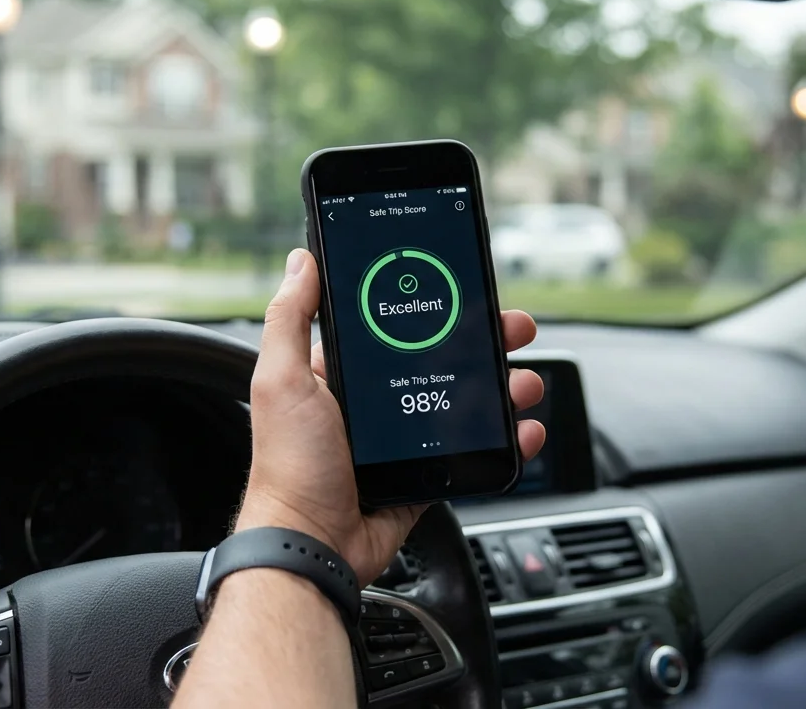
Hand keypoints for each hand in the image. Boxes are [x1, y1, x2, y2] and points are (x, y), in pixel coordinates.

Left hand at [236, 248, 546, 583]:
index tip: (466, 290)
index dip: (434, 307)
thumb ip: (290, 319)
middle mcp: (375, 403)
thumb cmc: (288, 466)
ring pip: (466, 403)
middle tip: (514, 331)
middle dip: (485, 343)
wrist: (311, 545)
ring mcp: (402, 441)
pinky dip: (505, 440)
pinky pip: (472, 451)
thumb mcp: (281, 380)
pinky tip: (523, 430)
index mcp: (341, 375)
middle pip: (442, 360)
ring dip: (503, 388)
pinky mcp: (423, 475)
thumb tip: (301, 260)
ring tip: (524, 384)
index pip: (395, 327)